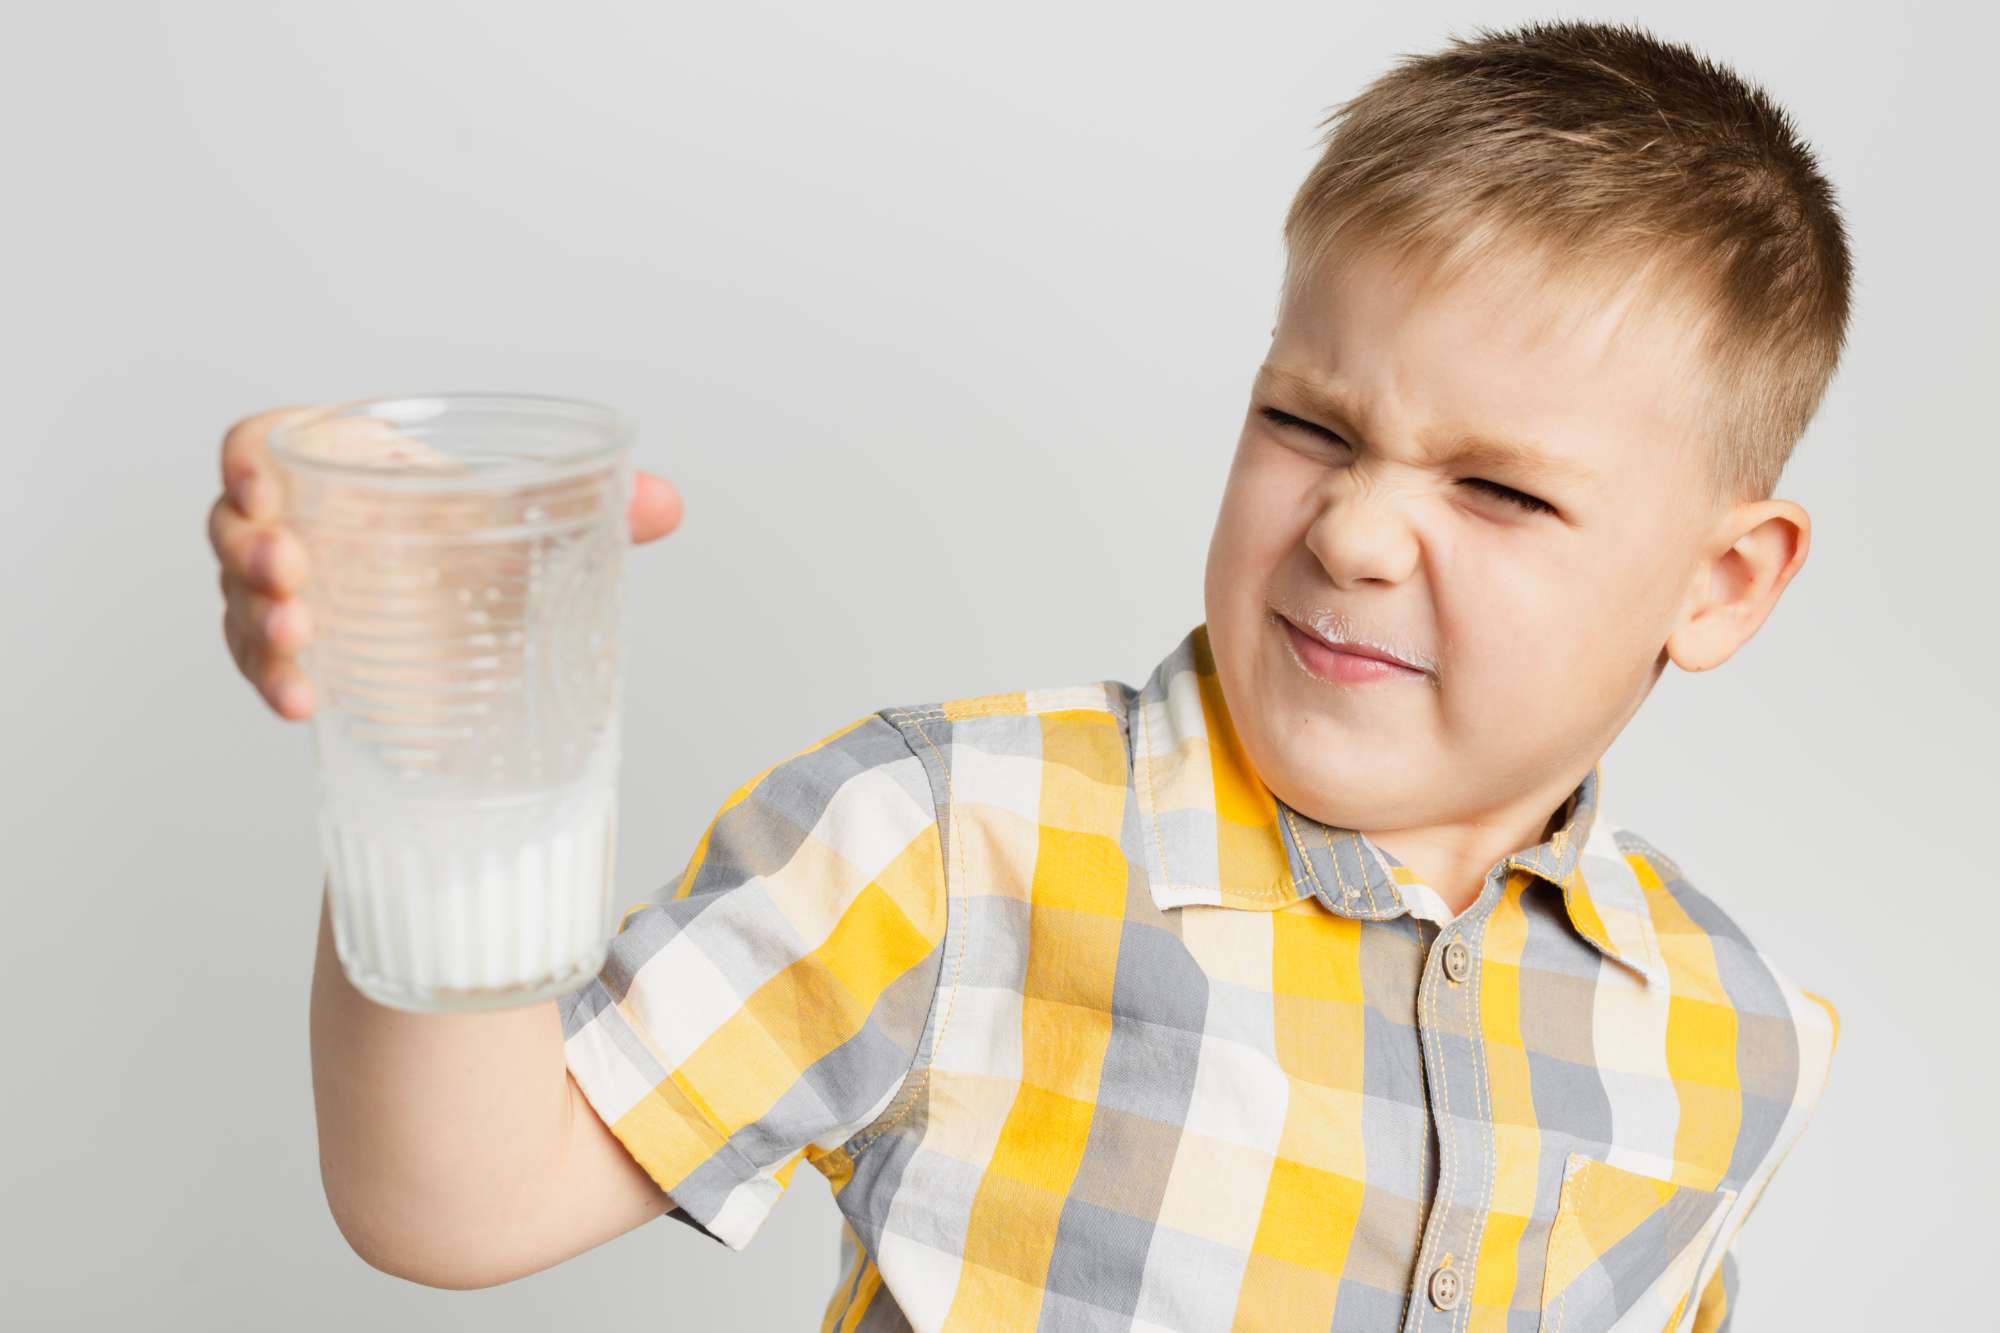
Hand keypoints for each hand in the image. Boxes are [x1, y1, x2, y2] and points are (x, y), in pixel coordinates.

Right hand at [207, 405, 682, 720]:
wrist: (469, 614)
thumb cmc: (477, 541)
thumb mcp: (524, 519)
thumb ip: (594, 506)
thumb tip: (666, 504)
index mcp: (341, 465)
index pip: (262, 443)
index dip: (246, 458)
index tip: (262, 481)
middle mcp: (299, 524)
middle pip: (236, 527)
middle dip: (253, 551)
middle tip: (293, 570)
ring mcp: (290, 593)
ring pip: (241, 602)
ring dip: (261, 624)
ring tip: (300, 640)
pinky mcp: (299, 653)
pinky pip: (263, 666)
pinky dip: (276, 684)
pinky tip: (303, 702)